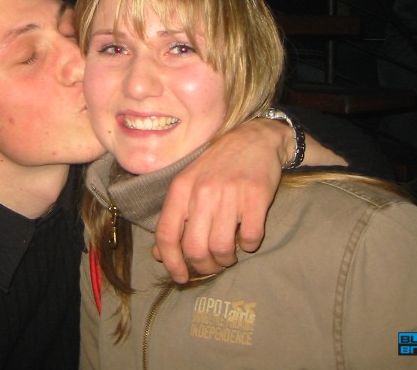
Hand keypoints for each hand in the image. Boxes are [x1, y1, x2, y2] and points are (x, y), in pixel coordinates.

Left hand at [153, 118, 288, 282]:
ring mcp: (229, 194)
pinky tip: (247, 238)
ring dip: (226, 259)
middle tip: (212, 265)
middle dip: (204, 266)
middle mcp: (202, 191)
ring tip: (229, 254)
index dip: (171, 262)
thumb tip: (160, 254)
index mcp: (180, 188)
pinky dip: (249, 246)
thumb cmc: (218, 164)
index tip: (180, 277)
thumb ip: (174, 217)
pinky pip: (250, 238)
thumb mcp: (188, 184)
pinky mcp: (256, 197)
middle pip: (195, 248)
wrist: (254, 138)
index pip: (166, 235)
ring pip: (221, 248)